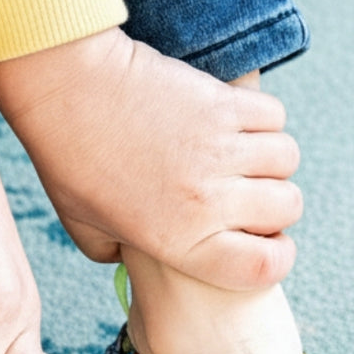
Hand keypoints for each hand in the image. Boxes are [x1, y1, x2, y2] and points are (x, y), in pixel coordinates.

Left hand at [0, 28, 302, 291]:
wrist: (66, 86)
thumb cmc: (67, 160)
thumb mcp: (84, 228)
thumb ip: (115, 255)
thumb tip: (132, 259)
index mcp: (179, 241)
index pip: (265, 266)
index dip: (276, 257)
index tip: (265, 242)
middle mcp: (207, 201)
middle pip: (287, 207)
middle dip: (275, 202)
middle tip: (246, 190)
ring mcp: (219, 150)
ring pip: (286, 159)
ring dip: (270, 157)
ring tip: (239, 152)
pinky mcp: (222, 103)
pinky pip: (273, 116)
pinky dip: (262, 118)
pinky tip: (232, 118)